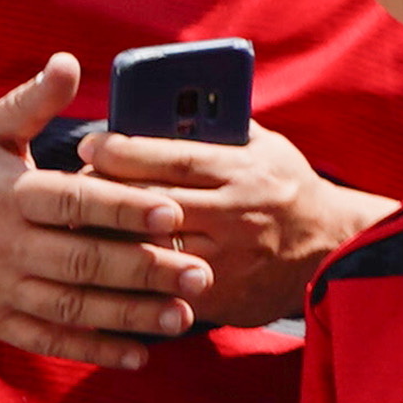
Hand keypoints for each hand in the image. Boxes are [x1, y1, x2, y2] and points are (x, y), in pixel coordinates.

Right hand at [0, 56, 211, 365]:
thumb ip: (32, 102)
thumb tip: (68, 61)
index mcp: (10, 194)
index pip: (74, 201)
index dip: (123, 207)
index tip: (174, 210)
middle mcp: (4, 245)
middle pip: (82, 260)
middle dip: (144, 268)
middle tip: (202, 271)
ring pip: (71, 306)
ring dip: (129, 315)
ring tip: (183, 316)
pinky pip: (47, 340)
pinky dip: (92, 351)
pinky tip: (139, 356)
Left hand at [84, 114, 377, 328]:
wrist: (334, 249)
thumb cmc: (289, 189)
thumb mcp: (267, 148)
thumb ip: (219, 131)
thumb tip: (160, 107)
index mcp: (245, 170)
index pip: (173, 157)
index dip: (123, 150)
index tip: (89, 144)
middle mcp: (236, 213)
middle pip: (152, 202)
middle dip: (103, 193)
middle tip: (68, 188)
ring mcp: (228, 257)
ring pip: (150, 248)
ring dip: (106, 239)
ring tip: (77, 229)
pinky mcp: (222, 294)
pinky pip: (161, 288)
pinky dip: (128, 279)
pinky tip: (102, 270)